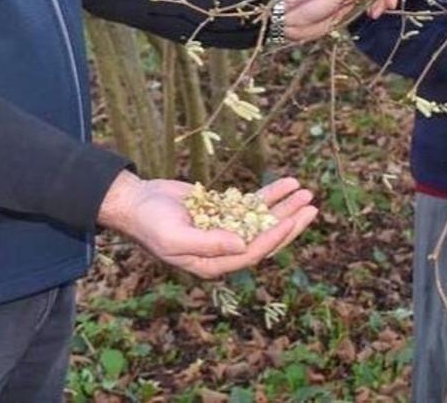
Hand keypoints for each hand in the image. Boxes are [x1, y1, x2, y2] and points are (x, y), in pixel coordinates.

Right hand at [96, 172, 317, 277]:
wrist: (135, 201)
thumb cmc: (150, 223)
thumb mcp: (175, 236)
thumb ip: (208, 243)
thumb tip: (243, 245)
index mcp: (213, 264)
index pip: (252, 253)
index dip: (273, 238)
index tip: (291, 221)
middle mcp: (223, 249)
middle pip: (265, 237)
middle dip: (290, 223)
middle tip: (311, 207)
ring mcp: (224, 228)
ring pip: (262, 219)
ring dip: (284, 206)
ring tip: (306, 192)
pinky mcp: (222, 209)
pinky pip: (251, 203)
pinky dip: (269, 194)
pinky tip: (286, 183)